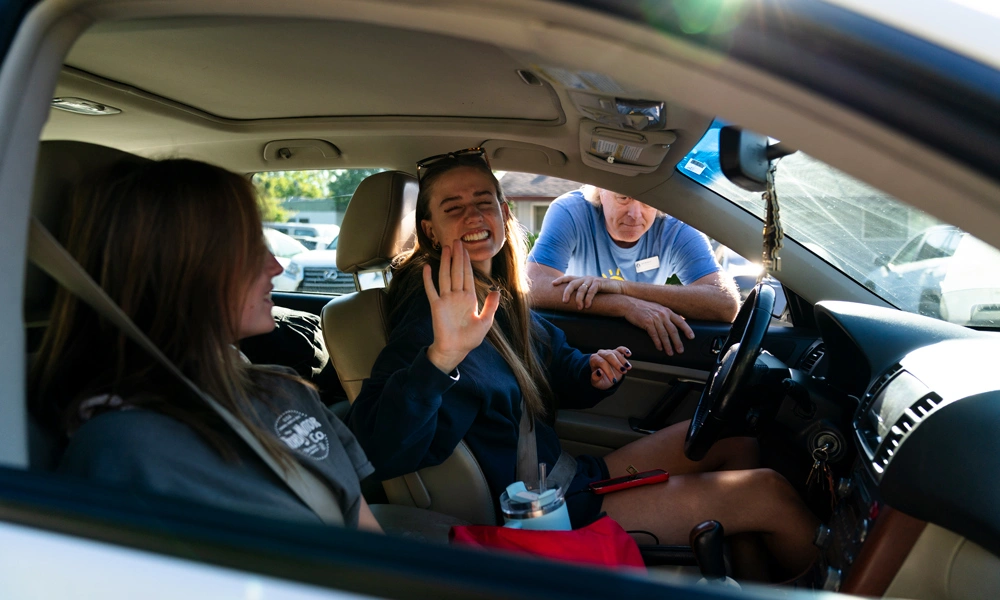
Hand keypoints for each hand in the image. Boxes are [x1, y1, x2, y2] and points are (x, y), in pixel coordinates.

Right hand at [423, 241, 500, 373]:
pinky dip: (428, 279)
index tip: (465, 249)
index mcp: (469, 298)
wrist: (455, 349)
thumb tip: (496, 292)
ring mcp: (446, 300)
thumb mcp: (485, 322)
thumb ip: (490, 306)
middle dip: (457, 256)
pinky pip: (431, 290)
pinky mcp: (436, 306)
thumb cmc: (470, 338)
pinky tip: (427, 267)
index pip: (467, 275)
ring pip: (445, 276)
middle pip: (456, 272)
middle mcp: (456, 296)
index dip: (466, 262)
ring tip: (446, 248)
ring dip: (445, 262)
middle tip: (456, 241)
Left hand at [552, 274, 623, 309]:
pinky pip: (591, 291)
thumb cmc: (603, 292)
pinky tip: (587, 306)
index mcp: (582, 279)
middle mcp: (585, 278)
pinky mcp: (599, 283)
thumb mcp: (590, 291)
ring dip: (579, 299)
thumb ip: (582, 293)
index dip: (560, 280)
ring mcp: (592, 280)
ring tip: (579, 308)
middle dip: (567, 292)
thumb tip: (571, 303)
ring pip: (581, 288)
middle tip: (564, 301)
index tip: (552, 284)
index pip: (569, 278)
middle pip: (572, 283)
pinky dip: (588, 299)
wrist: (618, 288)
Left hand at [590, 346, 631, 389]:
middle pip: (609, 356)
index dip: (608, 371)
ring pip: (616, 353)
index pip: (602, 363)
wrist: (606, 378)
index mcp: (594, 359)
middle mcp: (600, 354)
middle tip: (623, 372)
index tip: (613, 380)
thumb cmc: (600, 380)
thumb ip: (595, 377)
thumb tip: (599, 372)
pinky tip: (628, 354)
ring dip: (623, 361)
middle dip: (617, 364)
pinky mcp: (616, 352)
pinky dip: (624, 350)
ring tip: (628, 368)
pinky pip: (620, 349)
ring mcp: (608, 352)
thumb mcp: (596, 382)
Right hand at [623, 298, 694, 355]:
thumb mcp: (658, 308)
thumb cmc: (643, 307)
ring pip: (664, 335)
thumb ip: (666, 315)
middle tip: (680, 350)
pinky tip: (660, 348)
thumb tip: (674, 323)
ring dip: (668, 345)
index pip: (680, 321)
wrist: (630, 304)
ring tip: (670, 352)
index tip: (691, 337)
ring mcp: (655, 318)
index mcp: (667, 311)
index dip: (687, 330)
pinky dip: (658, 343)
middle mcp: (663, 314)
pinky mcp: (647, 322)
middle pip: (673, 330)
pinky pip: (654, 335)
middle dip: (678, 342)